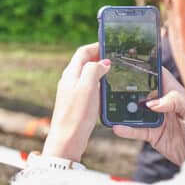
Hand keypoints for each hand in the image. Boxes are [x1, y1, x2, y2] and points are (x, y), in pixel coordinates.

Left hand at [42, 43, 110, 161]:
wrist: (67, 139)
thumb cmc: (76, 114)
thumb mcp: (87, 88)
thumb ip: (94, 70)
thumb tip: (103, 62)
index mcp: (71, 73)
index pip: (83, 52)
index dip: (96, 46)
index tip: (111, 45)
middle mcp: (69, 80)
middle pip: (85, 62)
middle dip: (100, 57)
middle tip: (117, 58)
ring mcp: (72, 91)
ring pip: (87, 74)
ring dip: (100, 70)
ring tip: (116, 72)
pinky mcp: (76, 102)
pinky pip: (89, 87)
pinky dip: (99, 84)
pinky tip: (109, 90)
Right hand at [113, 68, 184, 164]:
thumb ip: (174, 101)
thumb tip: (152, 104)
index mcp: (172, 93)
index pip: (158, 75)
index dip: (146, 68)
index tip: (131, 63)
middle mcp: (160, 103)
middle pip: (140, 91)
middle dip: (126, 88)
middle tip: (112, 85)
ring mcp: (153, 118)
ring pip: (133, 110)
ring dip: (122, 109)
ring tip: (110, 107)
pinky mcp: (150, 133)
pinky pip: (135, 130)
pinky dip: (125, 129)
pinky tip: (118, 127)